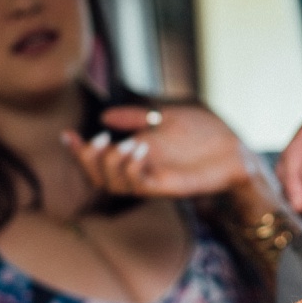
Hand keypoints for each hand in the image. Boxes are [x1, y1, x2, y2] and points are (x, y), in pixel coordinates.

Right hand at [63, 104, 261, 200]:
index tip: (66, 134)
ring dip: (111, 163)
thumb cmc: (205, 133)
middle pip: (98, 175)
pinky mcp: (166, 187)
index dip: (79, 150)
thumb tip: (105, 115)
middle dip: (88, 160)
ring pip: (113, 183)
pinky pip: (138, 185)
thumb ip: (137, 117)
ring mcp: (151, 178)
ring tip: (124, 143)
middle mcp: (139, 168)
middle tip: (95, 141)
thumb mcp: (166, 116)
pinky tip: (139, 148)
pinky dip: (132, 168)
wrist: (235, 150)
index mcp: (135, 151)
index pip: (98, 158)